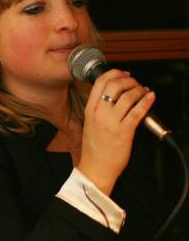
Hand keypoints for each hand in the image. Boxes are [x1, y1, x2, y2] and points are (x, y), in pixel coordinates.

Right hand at [77, 69, 154, 194]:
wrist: (95, 167)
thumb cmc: (95, 147)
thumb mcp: (91, 122)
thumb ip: (100, 107)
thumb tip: (117, 94)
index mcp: (90, 109)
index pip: (100, 82)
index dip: (115, 73)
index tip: (124, 75)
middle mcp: (99, 112)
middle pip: (115, 84)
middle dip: (129, 80)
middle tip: (136, 84)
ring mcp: (111, 122)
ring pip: (128, 96)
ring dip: (140, 90)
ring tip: (144, 93)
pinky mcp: (124, 131)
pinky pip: (138, 111)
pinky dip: (146, 101)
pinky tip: (150, 98)